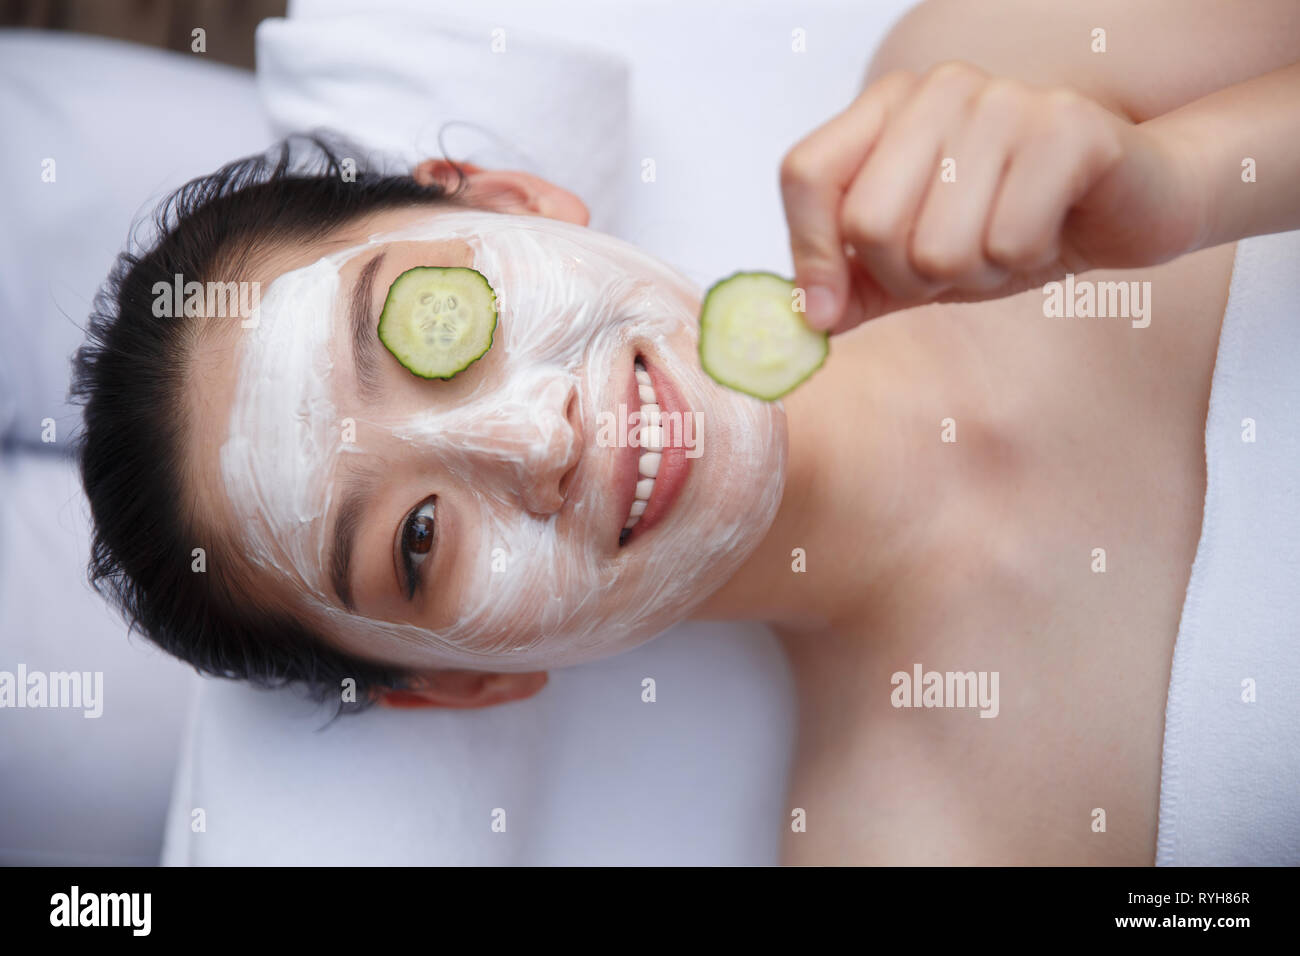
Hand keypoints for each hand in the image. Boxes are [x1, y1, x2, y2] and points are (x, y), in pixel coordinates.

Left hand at [780, 61, 1203, 333]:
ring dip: (977, 275)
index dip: (809, 254)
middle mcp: (940, 88)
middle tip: (959, 262)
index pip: (805, 174)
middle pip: (868, 226)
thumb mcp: (916, 263)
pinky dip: (1026, 260)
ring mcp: (1005, 99)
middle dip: (911, 277)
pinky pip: (1008, 242)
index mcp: (889, 107)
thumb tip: (804, 319)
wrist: (1129, 204)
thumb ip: (854, 284)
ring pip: (939, 247)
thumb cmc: (1012, 225)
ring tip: (1009, 241)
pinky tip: (1050, 231)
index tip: (830, 311)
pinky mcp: (1067, 127)